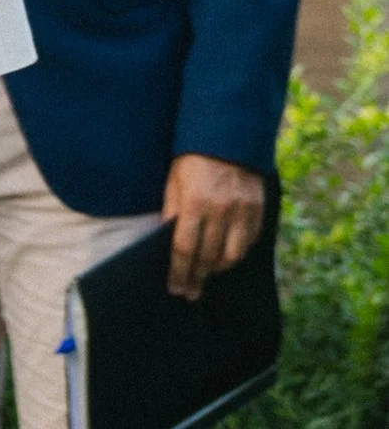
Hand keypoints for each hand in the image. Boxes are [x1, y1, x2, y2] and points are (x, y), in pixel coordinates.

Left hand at [162, 153, 264, 300]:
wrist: (228, 135)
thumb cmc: (192, 159)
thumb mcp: (174, 182)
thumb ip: (173, 212)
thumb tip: (169, 242)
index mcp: (195, 203)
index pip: (185, 249)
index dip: (180, 272)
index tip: (175, 288)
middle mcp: (222, 210)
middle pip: (208, 257)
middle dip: (197, 278)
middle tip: (190, 293)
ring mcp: (243, 210)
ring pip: (233, 254)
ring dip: (219, 268)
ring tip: (208, 274)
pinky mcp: (258, 208)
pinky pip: (250, 240)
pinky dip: (238, 252)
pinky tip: (228, 257)